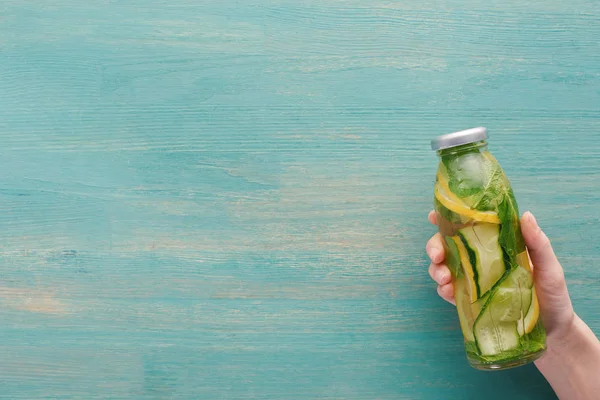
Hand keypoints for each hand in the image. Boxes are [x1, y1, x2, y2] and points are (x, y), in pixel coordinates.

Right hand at [425, 210, 574, 343]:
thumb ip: (538, 244)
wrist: (552, 333)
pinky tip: (448, 291)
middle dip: (434, 247)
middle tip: (436, 256)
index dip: (446, 219)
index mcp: (496, 245)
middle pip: (447, 246)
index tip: (433, 217)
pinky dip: (443, 290)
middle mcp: (480, 260)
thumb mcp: (549, 268)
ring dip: (436, 269)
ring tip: (443, 278)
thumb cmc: (553, 296)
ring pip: (443, 267)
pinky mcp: (470, 301)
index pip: (469, 226)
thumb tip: (526, 215)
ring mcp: (473, 281)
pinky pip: (449, 292)